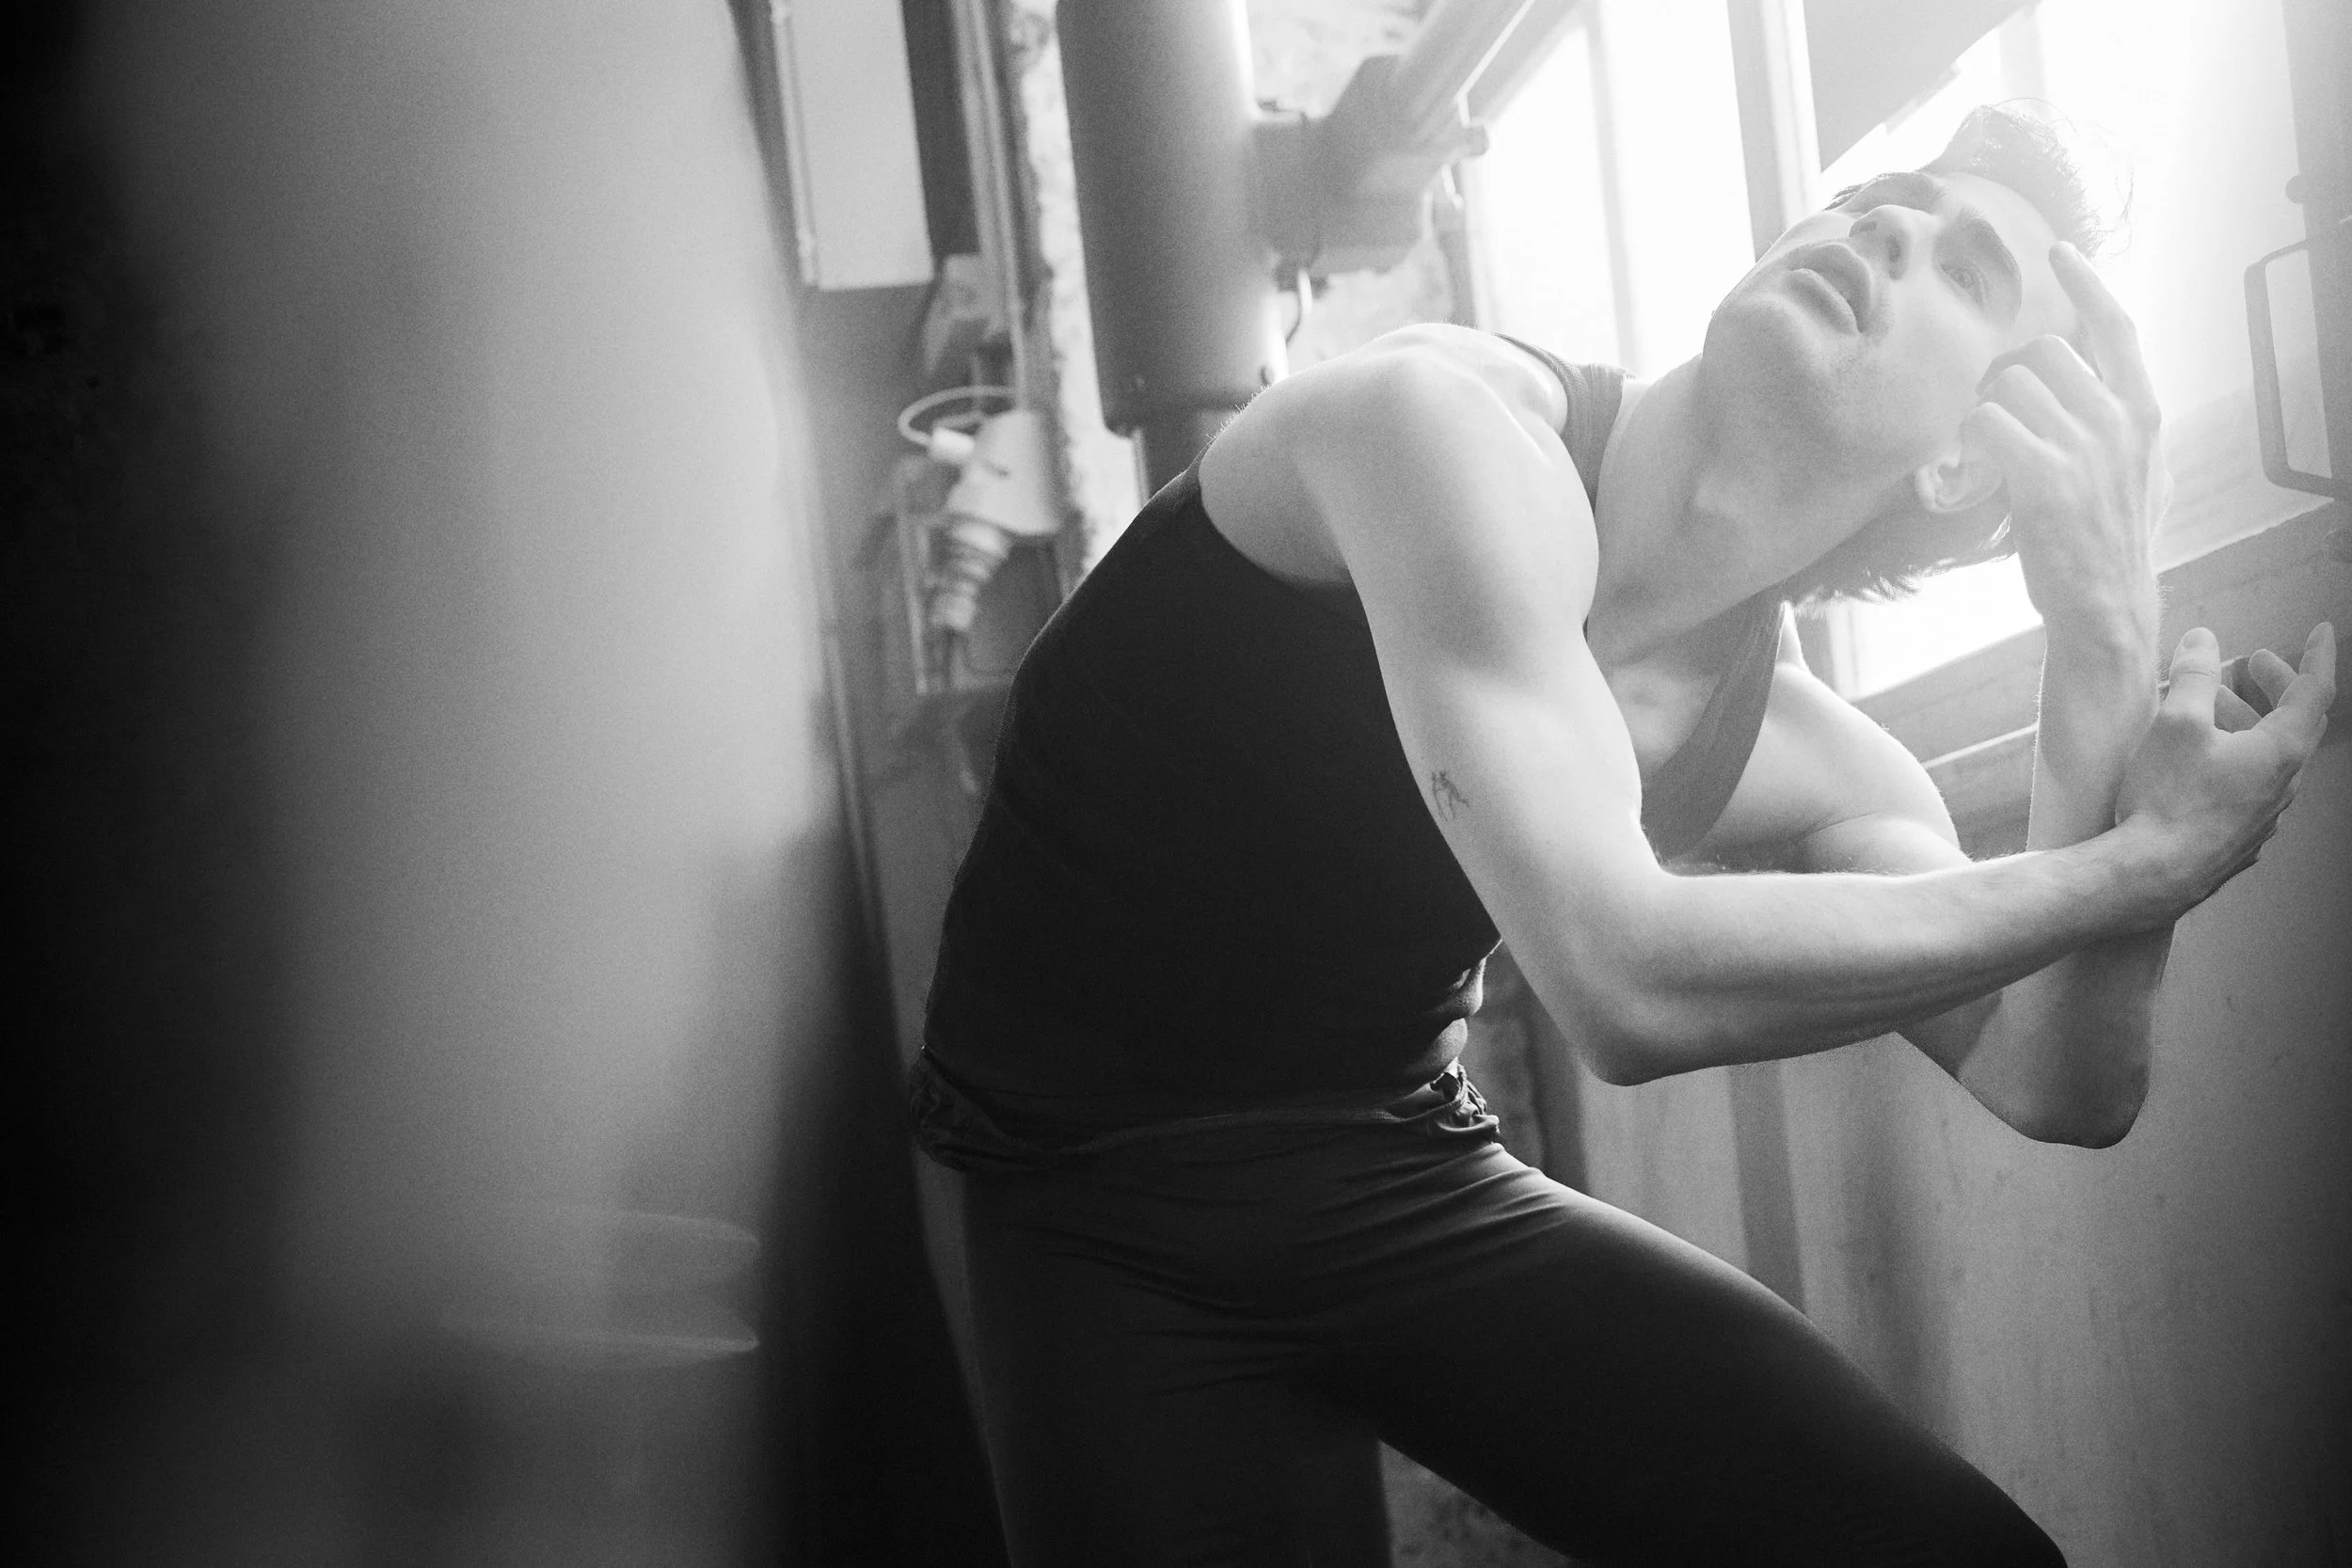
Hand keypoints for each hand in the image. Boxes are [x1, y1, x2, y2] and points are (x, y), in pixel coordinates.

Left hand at [1961, 244, 2168, 642]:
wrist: (2106, 604)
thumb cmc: (2115, 540)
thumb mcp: (2146, 472)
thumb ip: (2129, 425)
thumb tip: (2114, 390)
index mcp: (2144, 411)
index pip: (2116, 327)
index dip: (2086, 284)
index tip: (2059, 251)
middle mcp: (2118, 419)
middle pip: (2041, 352)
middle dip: (2006, 379)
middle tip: (1998, 422)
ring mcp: (2083, 447)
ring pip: (2007, 385)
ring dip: (1983, 412)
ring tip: (1987, 454)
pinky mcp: (2042, 476)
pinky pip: (1985, 421)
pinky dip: (1966, 441)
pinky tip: (1973, 470)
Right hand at [2117, 623, 2334, 910]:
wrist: (2151, 875)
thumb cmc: (2168, 800)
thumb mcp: (2177, 723)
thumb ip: (2195, 676)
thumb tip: (2203, 641)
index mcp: (2280, 751)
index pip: (2314, 692)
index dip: (2317, 656)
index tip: (2320, 631)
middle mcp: (2283, 785)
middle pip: (2293, 725)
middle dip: (2274, 688)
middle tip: (2250, 666)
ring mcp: (2264, 818)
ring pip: (2269, 758)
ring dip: (2247, 726)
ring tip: (2206, 711)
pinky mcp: (2239, 841)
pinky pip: (2248, 790)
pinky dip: (2234, 762)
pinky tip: (2200, 765)